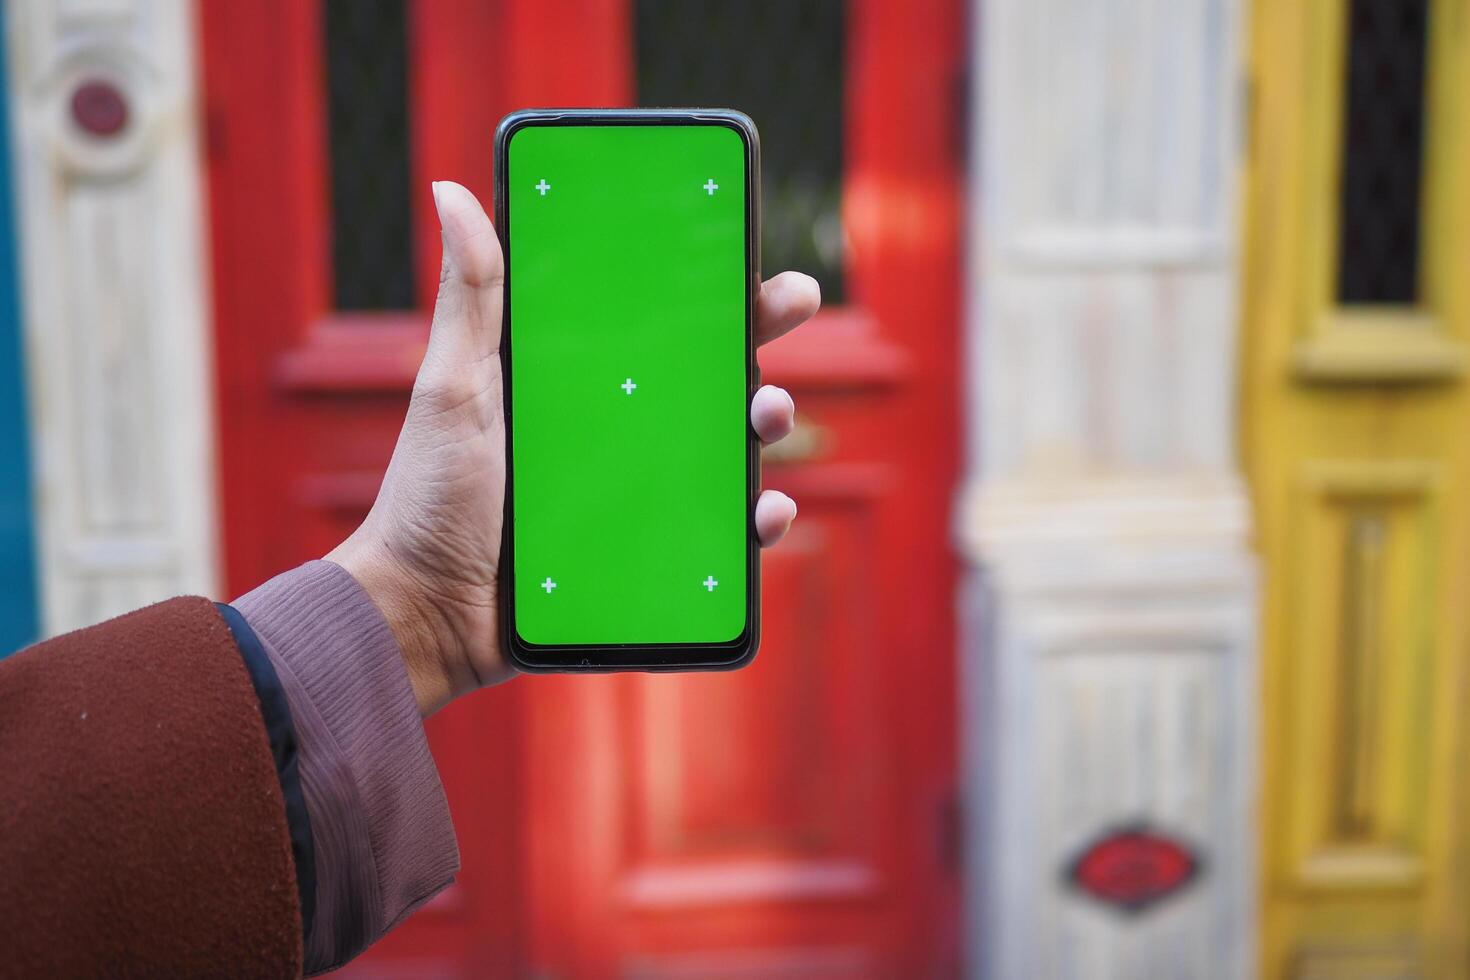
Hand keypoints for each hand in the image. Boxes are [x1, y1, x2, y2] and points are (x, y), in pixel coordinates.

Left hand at [327, 181, 819, 715]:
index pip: (654, 317)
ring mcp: (638, 488)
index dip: (706, 282)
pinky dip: (756, 520)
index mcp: (576, 378)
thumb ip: (469, 297)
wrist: (425, 610)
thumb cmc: (429, 495)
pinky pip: (722, 531)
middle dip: (761, 331)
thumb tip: (451, 190)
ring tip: (766, 412)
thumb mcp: (453, 387)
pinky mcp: (651, 549)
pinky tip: (766, 508)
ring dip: (768, 418)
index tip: (745, 249)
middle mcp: (617, 426)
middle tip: (793, 303)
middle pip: (707, 370)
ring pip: (727, 445)